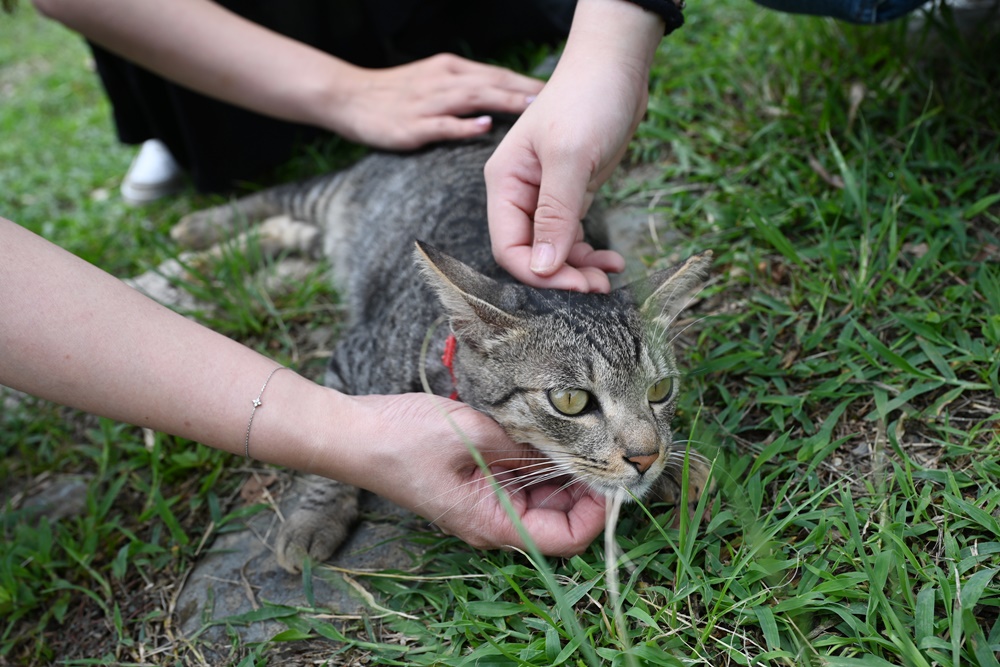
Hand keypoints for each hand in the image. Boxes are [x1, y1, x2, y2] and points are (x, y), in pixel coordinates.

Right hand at [334, 53, 544, 150]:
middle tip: (555, 99)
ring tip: (530, 108)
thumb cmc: (394, 93)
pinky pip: (442, 125)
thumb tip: (502, 97)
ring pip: (472, 99)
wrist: (348, 96)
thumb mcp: (432, 80)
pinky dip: (464, 126)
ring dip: (502, 102)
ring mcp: (427, 103)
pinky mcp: (412, 125)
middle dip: (523, 90)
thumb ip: (465, 87)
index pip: (496, 73)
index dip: (525, 81)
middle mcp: (442, 81)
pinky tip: (484, 127)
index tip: (556, 90)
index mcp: (450, 70)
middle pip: (490, 82)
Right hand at [340, 393, 606, 556]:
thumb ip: (521, 443)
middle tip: (605, 446)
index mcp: (491, 522)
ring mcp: (485, 500)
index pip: (565, 539)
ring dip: (563, 470)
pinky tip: (546, 429)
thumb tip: (569, 445)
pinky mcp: (478, 480)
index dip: (597, 513)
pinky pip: (521, 478)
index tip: (612, 475)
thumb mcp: (470, 434)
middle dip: (586, 487)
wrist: (353, 434)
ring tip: (580, 432)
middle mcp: (493, 519)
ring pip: (543, 497)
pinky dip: (538, 458)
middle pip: (560, 518)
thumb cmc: (401, 440)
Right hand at [485, 0, 663, 292]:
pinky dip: (590, 252)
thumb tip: (542, 269)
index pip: (508, 247)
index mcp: (505, 183)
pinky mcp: (571, 195)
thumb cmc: (587, 99)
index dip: (538, 273)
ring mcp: (545, 196)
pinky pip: (573, 236)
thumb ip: (555, 215)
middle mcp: (519, 194)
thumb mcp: (571, 158)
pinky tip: (612, 259)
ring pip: (554, 250)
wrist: (616, 67)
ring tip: (609, 277)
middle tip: (598, 288)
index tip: (575, 285)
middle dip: (562, 276)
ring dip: (579, 269)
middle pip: (531, 253)